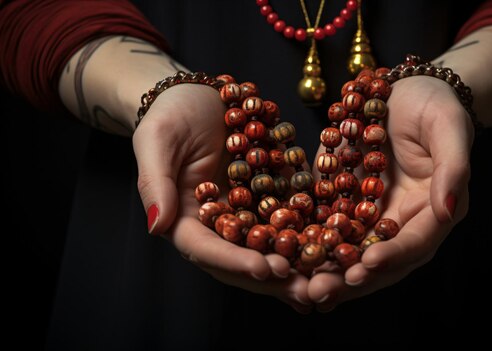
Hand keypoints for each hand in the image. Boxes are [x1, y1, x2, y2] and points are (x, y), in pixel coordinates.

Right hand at [132, 84, 310, 312]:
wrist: (197, 96)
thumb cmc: (170, 115)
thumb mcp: (157, 141)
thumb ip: (156, 184)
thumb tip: (156, 226)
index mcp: (185, 219)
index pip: (207, 249)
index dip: (235, 262)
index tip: (265, 270)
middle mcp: (216, 223)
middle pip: (242, 258)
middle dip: (273, 276)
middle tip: (306, 290)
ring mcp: (245, 213)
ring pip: (270, 246)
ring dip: (296, 264)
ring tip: (325, 280)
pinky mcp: (269, 198)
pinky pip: (289, 218)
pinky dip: (309, 233)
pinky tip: (335, 245)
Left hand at [308, 76, 473, 310]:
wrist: (406, 92)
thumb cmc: (435, 105)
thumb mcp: (448, 127)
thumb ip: (453, 169)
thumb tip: (449, 210)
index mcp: (434, 210)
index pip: (415, 242)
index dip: (393, 256)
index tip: (367, 265)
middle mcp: (403, 221)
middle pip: (380, 259)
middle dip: (351, 279)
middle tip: (320, 293)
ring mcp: (372, 214)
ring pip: (351, 252)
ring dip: (327, 272)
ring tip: (300, 288)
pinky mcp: (346, 203)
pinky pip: (328, 228)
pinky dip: (310, 246)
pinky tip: (287, 260)